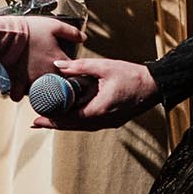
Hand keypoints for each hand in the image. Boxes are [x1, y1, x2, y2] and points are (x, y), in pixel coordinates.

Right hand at [0, 16, 79, 96]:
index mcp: (60, 62)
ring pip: (41, 92)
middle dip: (60, 83)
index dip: (76, 73)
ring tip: (41, 83)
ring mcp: (33, 80)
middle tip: (57, 78)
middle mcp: (48, 74)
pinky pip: (19, 95)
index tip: (73, 71)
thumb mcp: (55, 26)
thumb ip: (72, 32)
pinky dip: (20, 93)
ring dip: (42, 89)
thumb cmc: (30, 29)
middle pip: (60, 86)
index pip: (75, 74)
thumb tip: (84, 38)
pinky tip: (21, 89)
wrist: (8, 35)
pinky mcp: (17, 82)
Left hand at [31, 53, 158, 129]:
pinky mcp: (113, 120)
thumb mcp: (105, 67)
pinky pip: (90, 124)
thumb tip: (58, 66)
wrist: (156, 85)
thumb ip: (80, 67)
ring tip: (48, 122)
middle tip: (36, 123)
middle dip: (54, 125)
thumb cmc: (132, 75)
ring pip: (81, 127)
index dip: (53, 119)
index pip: (70, 118)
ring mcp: (109, 122)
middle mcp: (103, 120)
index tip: (37, 117)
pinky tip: (70, 117)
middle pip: (73, 126)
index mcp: (100, 109)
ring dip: (65, 124)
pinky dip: (77, 122)